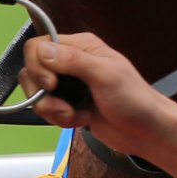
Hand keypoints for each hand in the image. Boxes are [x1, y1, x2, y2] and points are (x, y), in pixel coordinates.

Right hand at [21, 31, 167, 157]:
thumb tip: (42, 50)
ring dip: (53, 110)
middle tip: (63, 106)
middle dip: (43, 95)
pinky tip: (82, 119)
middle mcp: (72, 61)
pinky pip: (49, 110)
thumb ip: (73, 61)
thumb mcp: (105, 76)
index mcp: (81, 46)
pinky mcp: (69, 104)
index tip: (52, 84)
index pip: (38, 46)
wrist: (144, 131)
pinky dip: (60, 119)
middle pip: (32, 72)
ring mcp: (70, 84)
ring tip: (74, 115)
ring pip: (39, 94)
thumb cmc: (134, 99)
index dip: (38, 66)